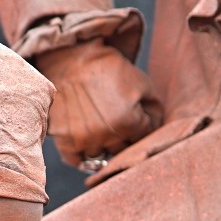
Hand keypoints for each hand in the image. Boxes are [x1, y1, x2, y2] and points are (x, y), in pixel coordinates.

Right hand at [36, 41, 162, 164]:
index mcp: (127, 121)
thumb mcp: (141, 82)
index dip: (141, 128)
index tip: (134, 118)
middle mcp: (106, 134)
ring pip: (100, 157)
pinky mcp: (65, 140)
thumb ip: (154, 109)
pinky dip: (82, 156)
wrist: (71, 59)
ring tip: (100, 129)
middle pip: (122, 151)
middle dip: (123, 139)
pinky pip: (76, 161)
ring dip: (102, 147)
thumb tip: (156, 130)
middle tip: (117, 123)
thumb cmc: (109, 69)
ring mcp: (84, 139)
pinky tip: (86, 142)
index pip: (142, 139)